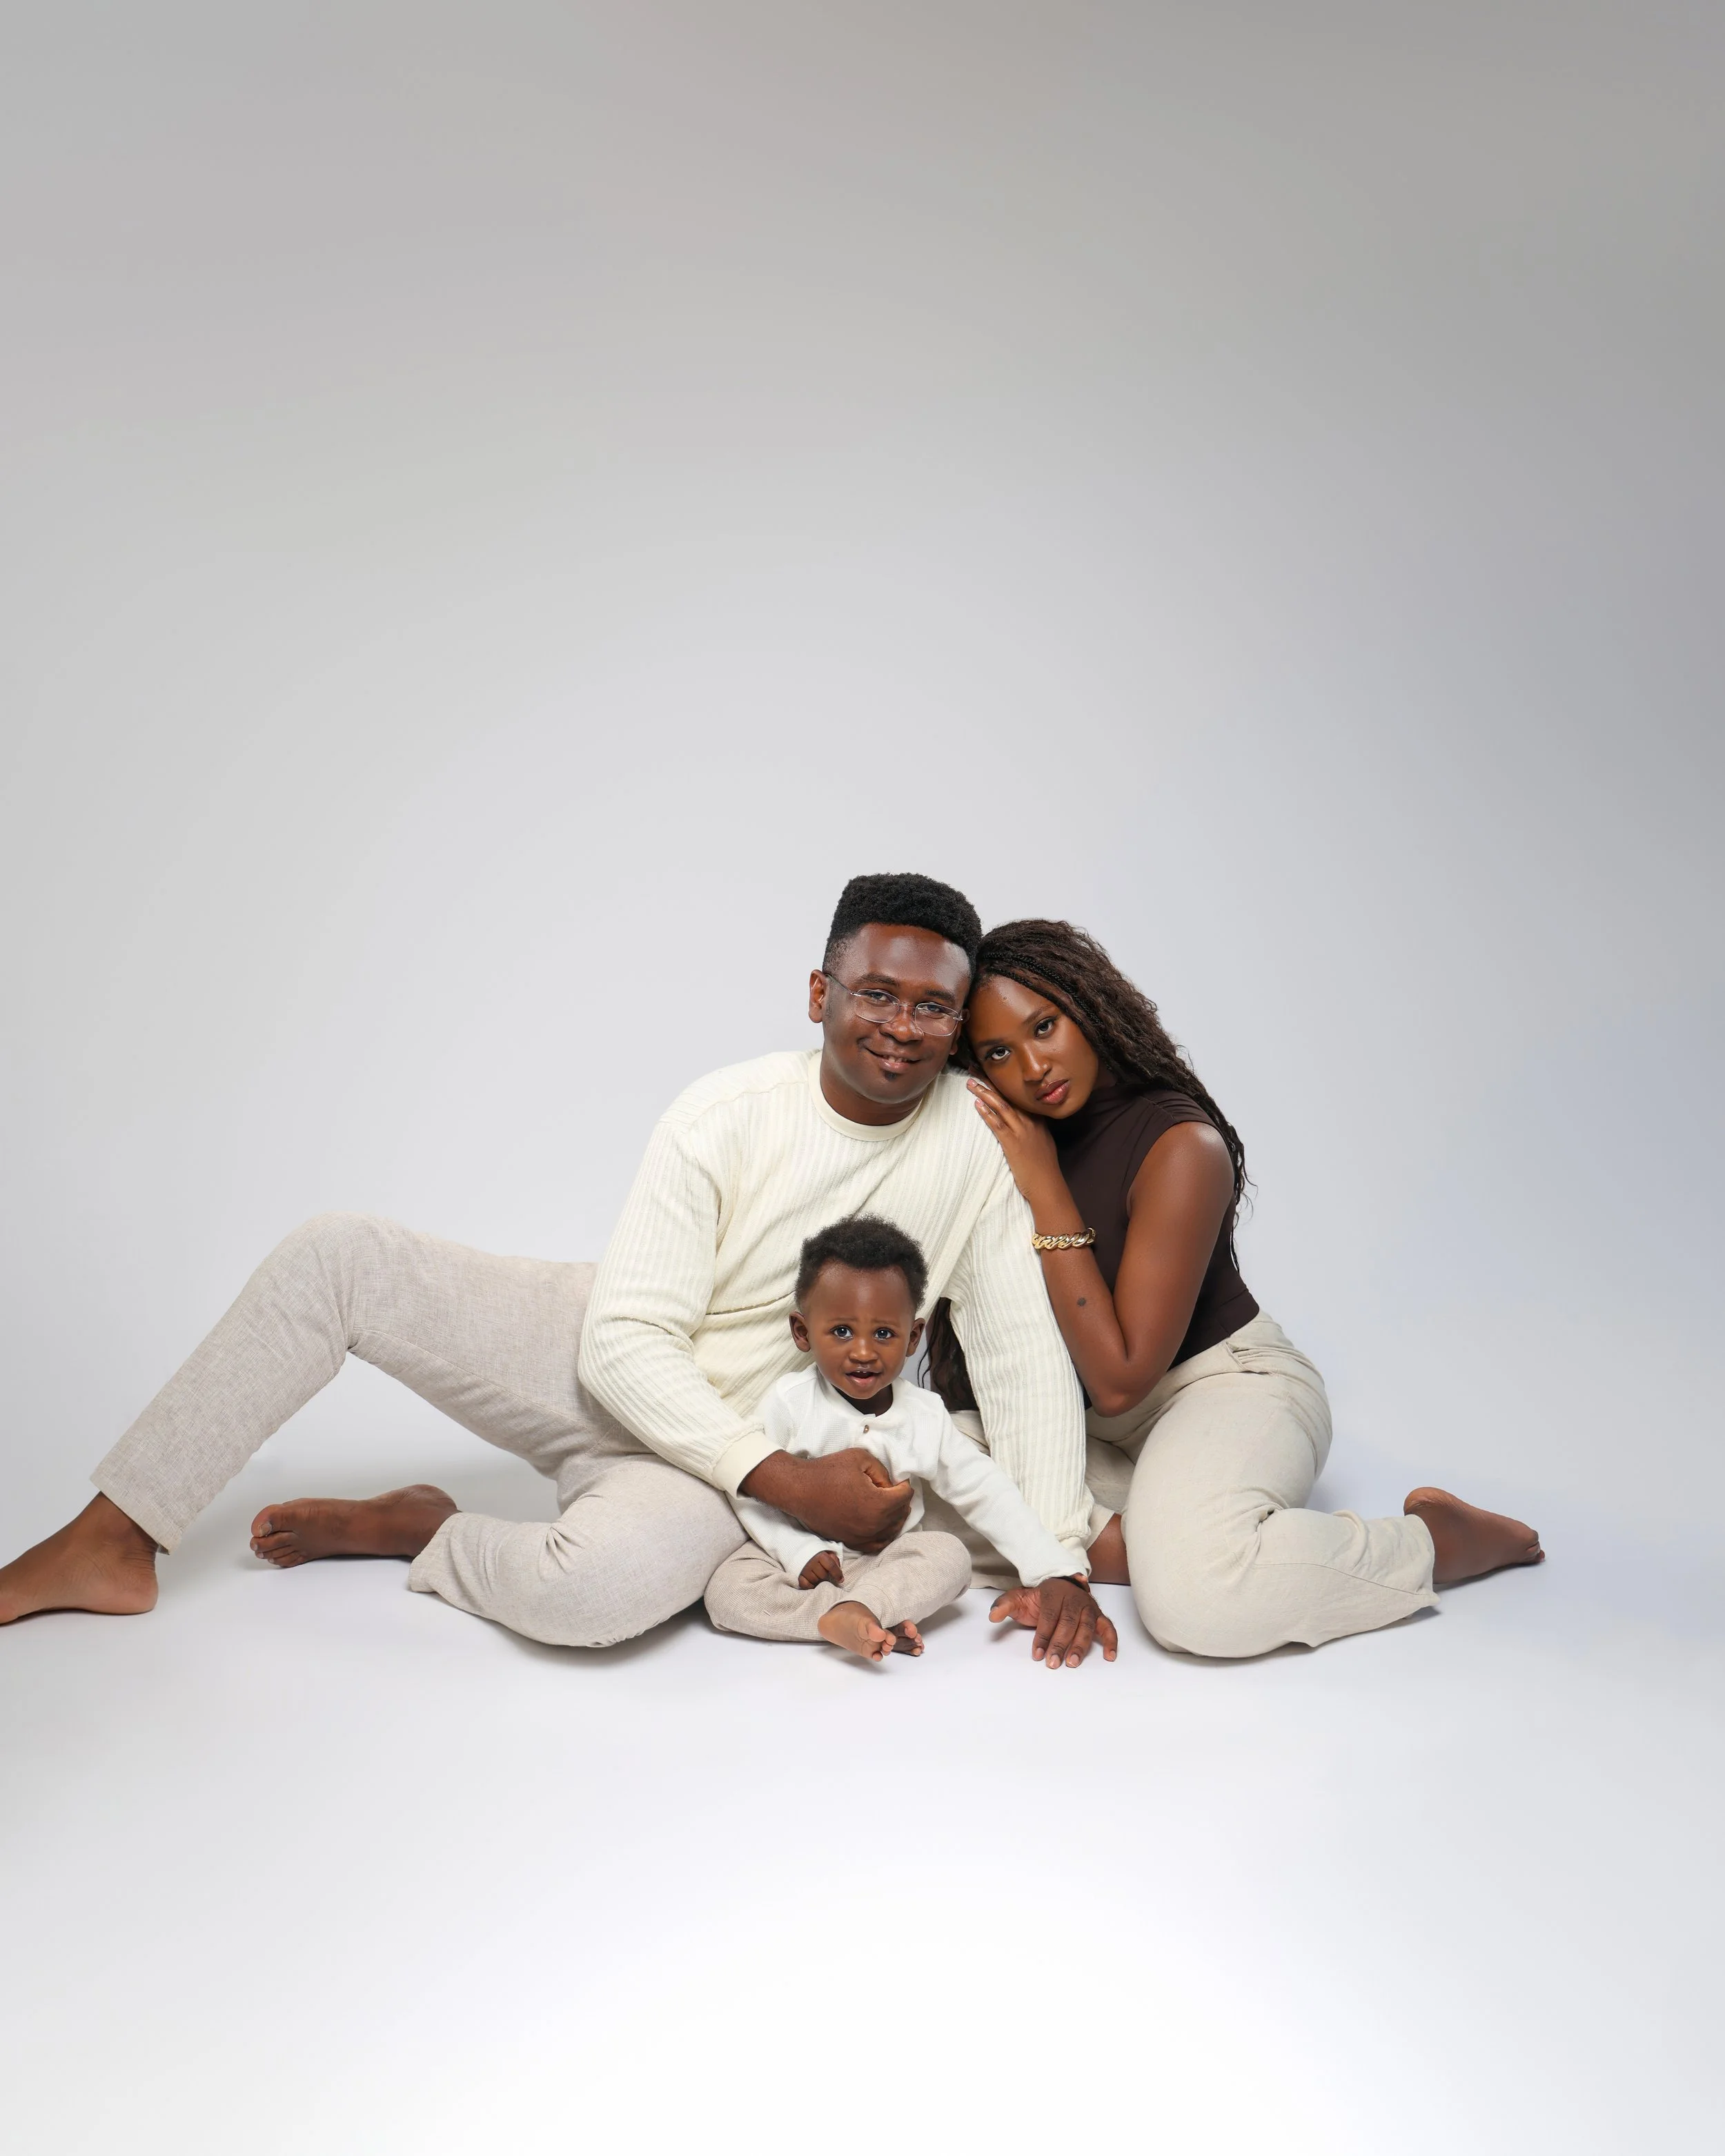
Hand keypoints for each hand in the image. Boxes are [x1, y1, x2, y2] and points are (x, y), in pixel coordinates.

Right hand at [739, 1449, 912, 1553]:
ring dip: (895, 1517)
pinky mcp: (850, 1541)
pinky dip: (884, 1535)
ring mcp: (861, 1536)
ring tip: (891, 1504)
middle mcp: (873, 1525)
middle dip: (900, 1500)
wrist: (799, 1489)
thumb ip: (883, 1471)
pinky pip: (876, 1544)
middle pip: (901, 1514)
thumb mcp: (861, 1459)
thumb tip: (892, 1484)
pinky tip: (883, 1525)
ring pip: (891, 1531)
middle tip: (893, 1489)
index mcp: (878, 1504)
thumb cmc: (828, 1471)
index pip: (905, 1496)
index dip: (903, 1484)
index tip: (896, 1479)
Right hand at [799, 1549, 843, 1588]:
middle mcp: (811, 1562)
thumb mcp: (827, 1552)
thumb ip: (834, 1560)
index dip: (837, 1574)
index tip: (841, 1580)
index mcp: (820, 1555)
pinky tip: (812, 1581)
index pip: (831, 1566)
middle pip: (823, 1575)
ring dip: (818, 1579)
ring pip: (815, 1581)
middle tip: (823, 1571)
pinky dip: (809, 1585)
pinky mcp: (798, 1575)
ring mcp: (804, 1569)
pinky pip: (805, 1585)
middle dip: (825, 1574)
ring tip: (817, 1574)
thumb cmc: (816, 1552)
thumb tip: (839, 1572)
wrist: (798, 1547)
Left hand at [967, 1077, 1061, 1202]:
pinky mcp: (1013, 1144)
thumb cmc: (1044, 1167)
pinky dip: (987, 1113)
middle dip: (989, 1081)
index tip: (988, 1071)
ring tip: (971, 1082)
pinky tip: (977, 1105)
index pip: (1017, 1096)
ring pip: (1002, 1106)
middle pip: (1007, 1096)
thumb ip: (1035, 1128)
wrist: (1048, 1185)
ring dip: (985, 1093)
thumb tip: (1025, 1121)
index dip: (1001, 1083)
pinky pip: (998, 1125)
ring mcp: (1022, 1132)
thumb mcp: (1043, 1142)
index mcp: (1037, 1119)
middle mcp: (1030, 1122)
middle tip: (974, 1068)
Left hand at [989, 1577, 1118, 1668]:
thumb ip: (1005, 1605)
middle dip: (1060, 1643)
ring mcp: (1088, 1607)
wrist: (1060, 1584)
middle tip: (1053, 1662)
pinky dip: (1111, 1641)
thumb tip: (993, 1616)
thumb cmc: (1038, 1598)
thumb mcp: (1019, 1597)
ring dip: (1081, 1644)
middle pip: (1068, 1622)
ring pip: (1087, 1625)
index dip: (1042, 1635)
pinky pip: (1108, 1627)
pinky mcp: (1099, 1616)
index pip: (1048, 1615)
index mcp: (1053, 1593)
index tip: (1036, 1654)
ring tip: (1073, 1662)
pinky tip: (1110, 1656)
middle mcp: (1073, 1598)